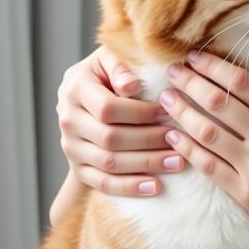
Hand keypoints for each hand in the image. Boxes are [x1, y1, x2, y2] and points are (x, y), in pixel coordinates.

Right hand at [56, 46, 185, 195]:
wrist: (84, 100)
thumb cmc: (106, 76)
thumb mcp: (109, 60)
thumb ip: (120, 66)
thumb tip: (131, 85)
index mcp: (75, 90)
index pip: (108, 108)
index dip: (140, 112)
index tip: (168, 112)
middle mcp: (68, 120)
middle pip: (110, 138)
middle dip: (149, 141)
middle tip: (179, 140)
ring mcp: (71, 148)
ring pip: (109, 163)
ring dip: (146, 164)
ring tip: (177, 162)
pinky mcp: (79, 169)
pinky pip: (104, 184)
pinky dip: (130, 188)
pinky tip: (155, 187)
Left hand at [157, 49, 248, 248]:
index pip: (244, 83)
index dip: (215, 67)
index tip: (196, 58)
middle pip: (221, 101)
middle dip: (191, 82)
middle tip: (172, 71)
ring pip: (208, 131)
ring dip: (182, 111)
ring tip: (166, 99)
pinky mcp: (245, 192)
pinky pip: (208, 165)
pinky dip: (187, 148)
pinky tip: (173, 136)